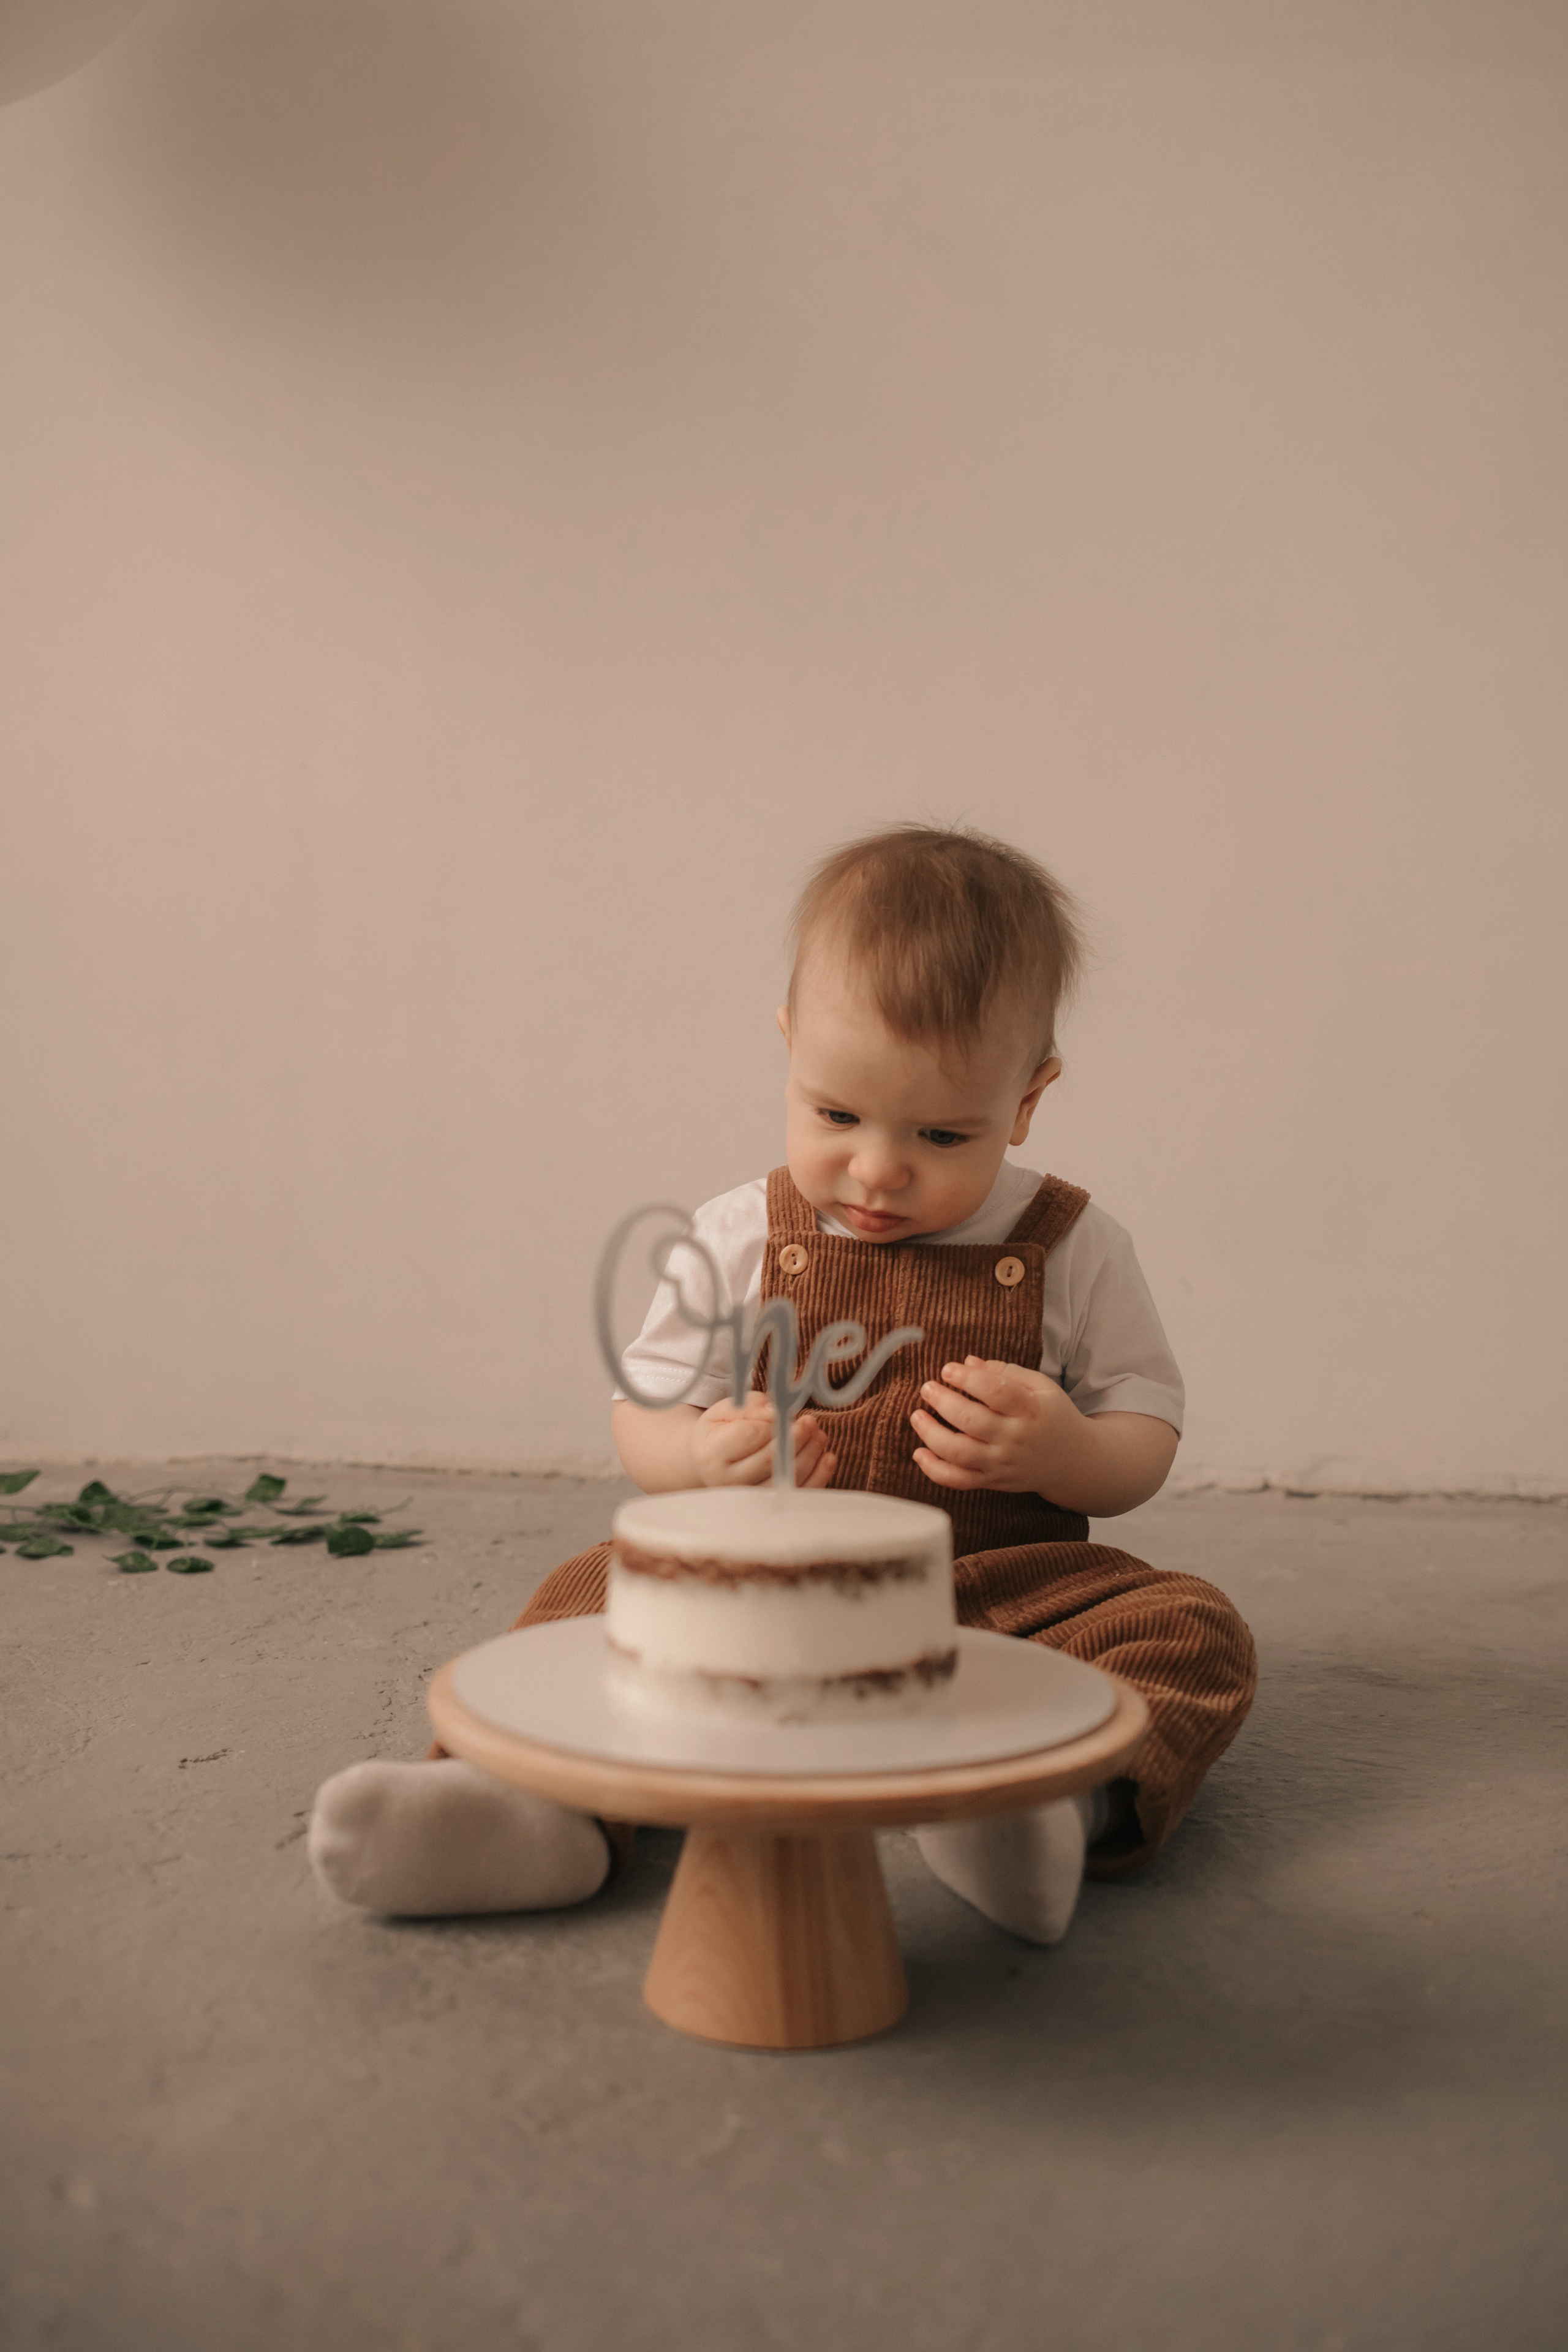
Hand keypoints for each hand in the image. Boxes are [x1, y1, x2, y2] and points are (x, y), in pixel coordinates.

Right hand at [690, 1395, 836, 1490]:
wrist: (709, 1462)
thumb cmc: (721, 1432)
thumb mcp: (726, 1411)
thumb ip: (751, 1407)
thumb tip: (777, 1412)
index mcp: (713, 1454)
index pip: (751, 1436)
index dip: (774, 1423)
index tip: (785, 1413)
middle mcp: (728, 1482)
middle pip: (771, 1459)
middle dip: (797, 1437)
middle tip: (810, 1422)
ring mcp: (749, 1499)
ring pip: (788, 1478)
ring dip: (811, 1454)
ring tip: (819, 1435)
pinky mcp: (769, 1508)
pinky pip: (799, 1494)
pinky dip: (819, 1476)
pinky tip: (828, 1457)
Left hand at [909, 1357, 1084, 1495]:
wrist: (1070, 1461)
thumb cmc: (1052, 1416)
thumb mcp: (1040, 1386)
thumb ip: (1005, 1372)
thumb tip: (968, 1362)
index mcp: (1031, 1410)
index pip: (995, 1391)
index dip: (967, 1378)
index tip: (948, 1369)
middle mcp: (1015, 1439)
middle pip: (971, 1420)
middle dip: (942, 1401)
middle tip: (927, 1388)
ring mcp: (1002, 1463)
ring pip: (959, 1453)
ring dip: (931, 1433)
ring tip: (917, 1415)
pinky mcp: (992, 1481)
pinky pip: (958, 1481)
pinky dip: (934, 1470)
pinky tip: (919, 1453)